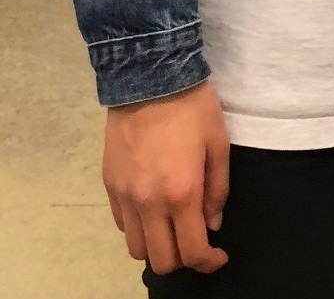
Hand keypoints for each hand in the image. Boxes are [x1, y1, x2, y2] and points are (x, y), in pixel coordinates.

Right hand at [103, 79, 230, 276]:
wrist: (149, 77)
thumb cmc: (193, 107)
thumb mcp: (218, 143)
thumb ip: (217, 189)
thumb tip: (212, 224)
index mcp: (181, 194)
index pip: (192, 251)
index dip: (208, 262)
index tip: (218, 256)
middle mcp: (148, 203)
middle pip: (161, 260)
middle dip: (183, 259)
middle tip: (197, 241)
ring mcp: (124, 196)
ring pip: (136, 249)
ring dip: (157, 247)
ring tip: (173, 228)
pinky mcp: (109, 185)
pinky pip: (122, 225)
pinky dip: (139, 228)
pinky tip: (153, 210)